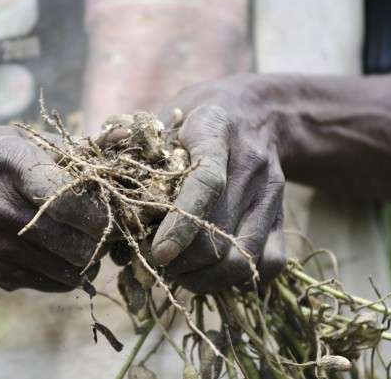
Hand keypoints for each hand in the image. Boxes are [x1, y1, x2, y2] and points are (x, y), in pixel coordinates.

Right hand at [0, 126, 110, 291]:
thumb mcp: (12, 140)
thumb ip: (66, 147)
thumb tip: (118, 143)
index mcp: (8, 164)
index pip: (71, 198)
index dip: (103, 206)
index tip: (115, 202)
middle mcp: (0, 209)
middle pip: (80, 241)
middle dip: (106, 235)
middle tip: (111, 223)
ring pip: (74, 268)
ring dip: (93, 256)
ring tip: (89, 236)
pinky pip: (56, 282)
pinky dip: (73, 270)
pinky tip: (66, 250)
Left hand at [151, 75, 287, 293]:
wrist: (256, 111)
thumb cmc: (195, 119)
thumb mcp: (164, 121)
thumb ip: (135, 156)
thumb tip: (108, 208)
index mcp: (215, 133)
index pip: (206, 183)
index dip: (180, 225)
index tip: (158, 254)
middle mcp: (250, 166)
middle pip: (219, 234)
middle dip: (182, 263)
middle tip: (157, 262)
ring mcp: (271, 193)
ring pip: (242, 258)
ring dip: (205, 278)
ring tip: (181, 272)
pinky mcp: (283, 214)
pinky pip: (270, 263)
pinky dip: (237, 279)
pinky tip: (212, 270)